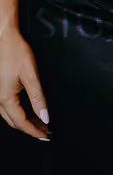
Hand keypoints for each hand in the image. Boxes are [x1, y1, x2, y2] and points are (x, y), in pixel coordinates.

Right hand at [0, 19, 48, 140]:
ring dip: (25, 121)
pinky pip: (7, 107)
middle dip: (30, 129)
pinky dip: (19, 112)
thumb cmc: (14, 52)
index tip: (46, 136)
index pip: (21, 122)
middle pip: (14, 122)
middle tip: (46, 132)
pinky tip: (29, 111)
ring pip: (9, 115)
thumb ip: (38, 98)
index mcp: (5, 98)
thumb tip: (45, 116)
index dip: (34, 131)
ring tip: (41, 123)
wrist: (2, 38)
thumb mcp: (31, 75)